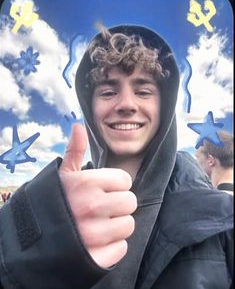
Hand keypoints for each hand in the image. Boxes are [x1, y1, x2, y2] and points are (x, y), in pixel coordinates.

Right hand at [59, 124, 136, 267]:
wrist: (31, 239)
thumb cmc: (52, 202)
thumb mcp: (62, 175)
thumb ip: (75, 150)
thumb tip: (79, 126)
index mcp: (87, 183)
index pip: (125, 180)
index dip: (115, 185)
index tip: (103, 190)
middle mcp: (92, 207)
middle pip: (131, 202)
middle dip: (118, 205)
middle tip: (101, 209)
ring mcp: (95, 234)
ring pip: (129, 226)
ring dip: (116, 226)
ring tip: (98, 225)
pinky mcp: (97, 257)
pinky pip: (121, 248)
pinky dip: (111, 247)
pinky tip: (96, 242)